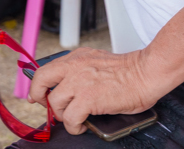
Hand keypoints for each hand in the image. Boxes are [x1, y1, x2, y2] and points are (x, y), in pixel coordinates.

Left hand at [28, 47, 166, 134]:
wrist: (145, 73)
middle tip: (45, 107)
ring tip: (75, 119)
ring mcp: (79, 83)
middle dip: (38, 96)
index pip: (47, 68)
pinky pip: (70, 118)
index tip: (38, 94)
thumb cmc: (129, 71)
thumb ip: (81, 70)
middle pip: (41, 80)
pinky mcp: (87, 99)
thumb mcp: (96, 61)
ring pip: (55, 103)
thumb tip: (70, 87)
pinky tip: (83, 126)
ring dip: (63, 115)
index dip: (39, 84)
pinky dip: (74, 126)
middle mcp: (73, 67)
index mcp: (76, 57)